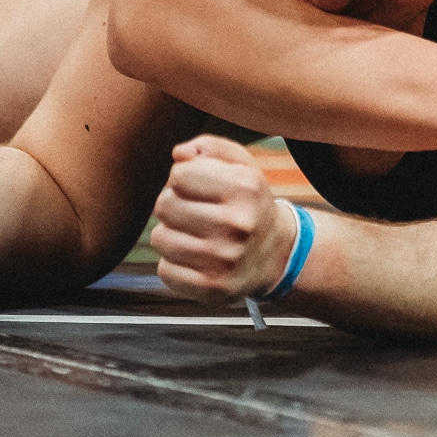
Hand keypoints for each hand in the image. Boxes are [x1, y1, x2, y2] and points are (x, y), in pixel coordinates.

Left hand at [150, 135, 298, 304]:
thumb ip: (210, 147)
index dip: (183, 178)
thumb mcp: (242, 166)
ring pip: (160, 238)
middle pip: (164, 206)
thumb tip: (179, 153)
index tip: (198, 187)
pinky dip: (175, 264)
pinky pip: (165, 270)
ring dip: (172, 235)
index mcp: (245, 187)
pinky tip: (197, 259)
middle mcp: (238, 223)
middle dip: (174, 205)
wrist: (276, 254)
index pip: (178, 175)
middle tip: (194, 212)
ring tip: (195, 236)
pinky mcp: (212, 288)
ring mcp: (225, 259)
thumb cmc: (248, 203)